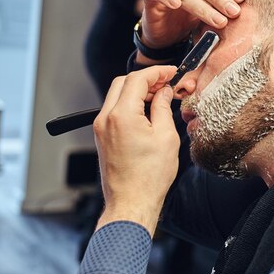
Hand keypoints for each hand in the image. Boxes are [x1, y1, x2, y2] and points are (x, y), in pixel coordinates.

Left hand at [93, 66, 179, 236]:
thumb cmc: (149, 176)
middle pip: (123, 82)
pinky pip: (114, 110)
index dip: (157, 71)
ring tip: (159, 97)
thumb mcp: (165, 137)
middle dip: (146, 78)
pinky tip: (147, 111)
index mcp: (122, 116)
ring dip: (138, 91)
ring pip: (117, 95)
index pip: (137, 79)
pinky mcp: (102, 136)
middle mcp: (106, 118)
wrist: (131, 202)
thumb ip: (163, 108)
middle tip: (166, 83)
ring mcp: (101, 128)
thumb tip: (164, 92)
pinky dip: (130, 104)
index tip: (171, 72)